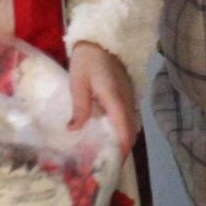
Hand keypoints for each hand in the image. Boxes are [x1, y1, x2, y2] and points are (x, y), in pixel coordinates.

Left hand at [67, 41, 138, 158]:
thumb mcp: (78, 82)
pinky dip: (119, 128)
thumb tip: (74, 130)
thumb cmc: (87, 59)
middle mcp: (127, 101)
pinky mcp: (126, 94)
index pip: (124, 131)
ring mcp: (129, 97)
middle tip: (104, 164)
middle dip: (120, 149)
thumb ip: (79, 107)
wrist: (99, 38)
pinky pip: (126, 116)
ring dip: (120, 139)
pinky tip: (104, 132)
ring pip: (130, 124)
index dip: (121, 150)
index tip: (111, 166)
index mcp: (116, 100)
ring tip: (103, 152)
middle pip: (130, 132)